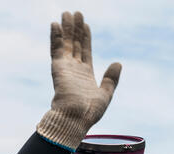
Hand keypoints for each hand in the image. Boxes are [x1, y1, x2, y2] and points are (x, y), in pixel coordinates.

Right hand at [37, 11, 121, 150]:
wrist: (76, 119)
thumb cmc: (90, 113)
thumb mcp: (106, 95)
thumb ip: (111, 79)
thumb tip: (118, 63)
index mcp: (86, 76)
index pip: (85, 52)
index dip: (86, 38)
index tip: (86, 24)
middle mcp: (75, 70)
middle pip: (75, 45)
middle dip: (76, 29)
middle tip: (75, 13)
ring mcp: (66, 69)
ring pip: (66, 44)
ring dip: (66, 29)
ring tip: (67, 13)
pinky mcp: (58, 69)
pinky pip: (56, 49)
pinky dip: (55, 37)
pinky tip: (55, 24)